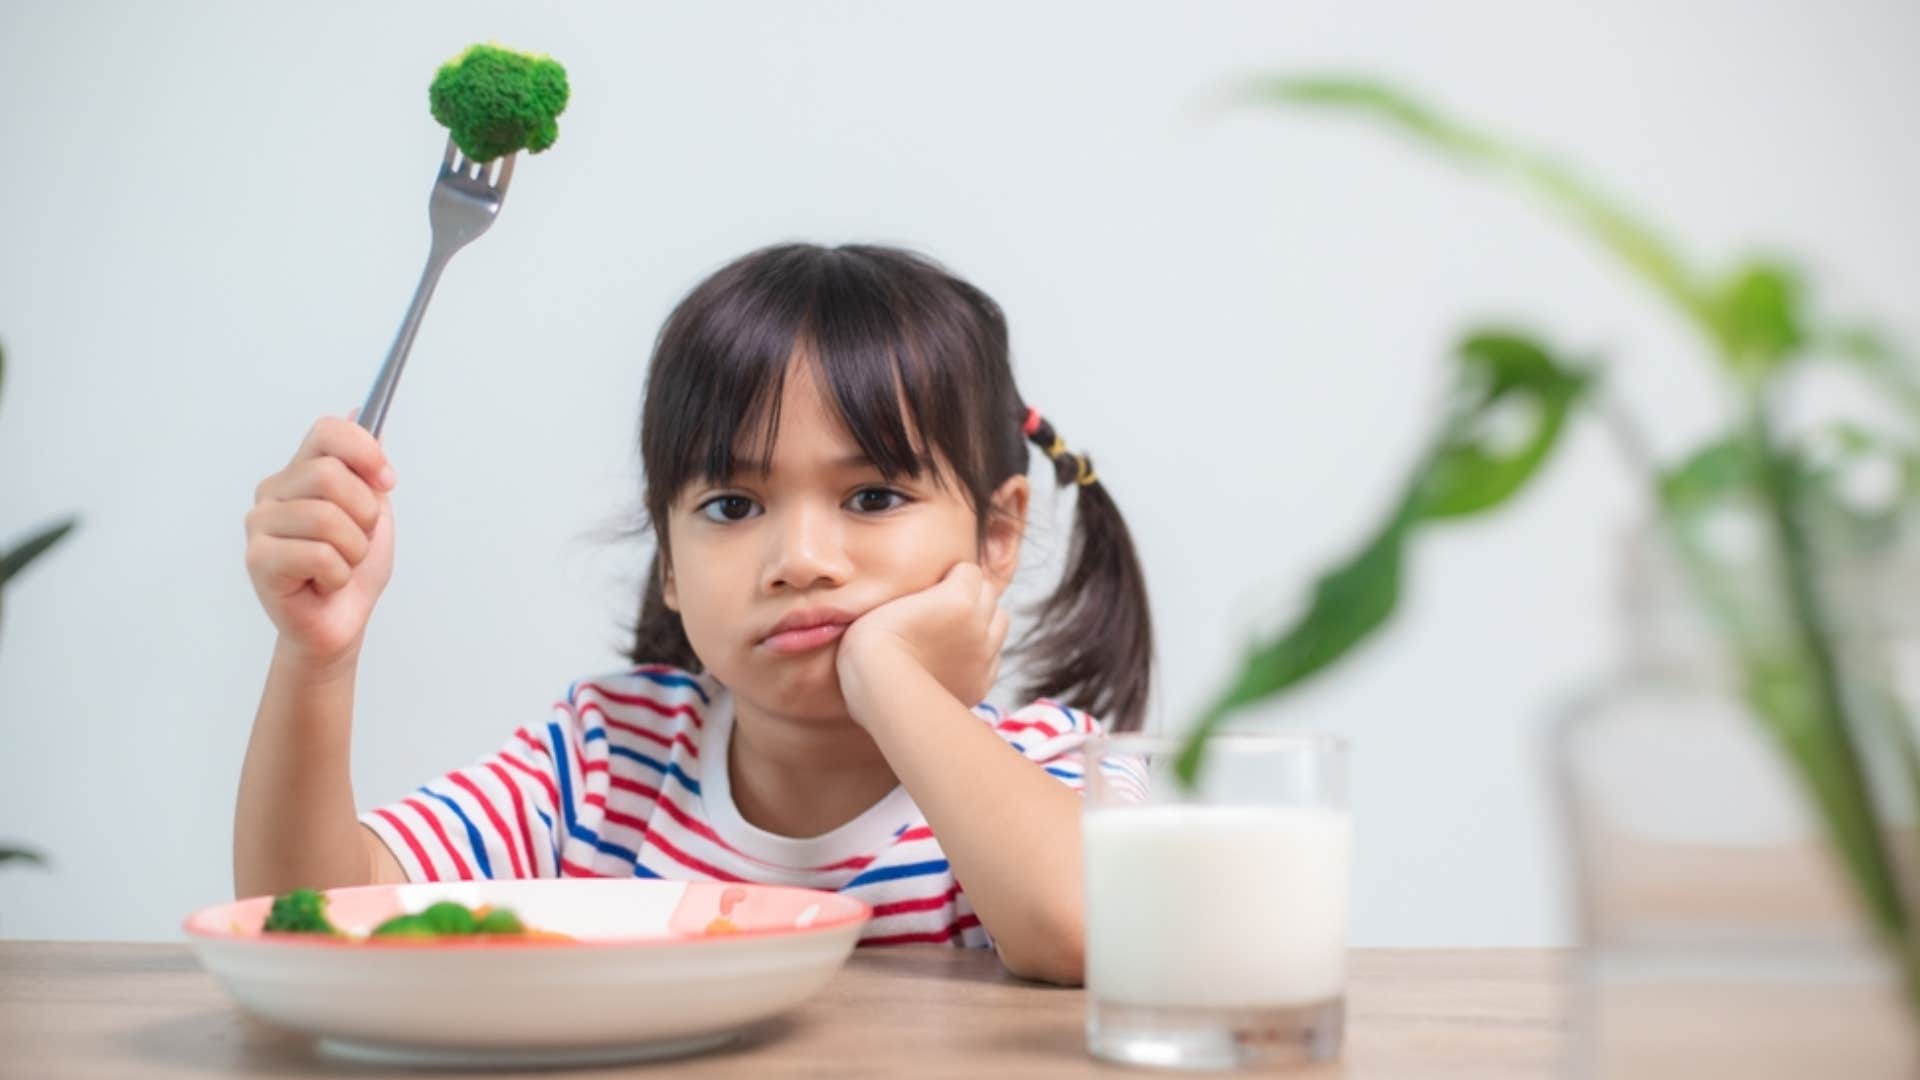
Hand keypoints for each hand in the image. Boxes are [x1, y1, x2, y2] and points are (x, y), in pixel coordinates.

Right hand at [243, 413, 396, 665]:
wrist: (340, 623)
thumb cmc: (352, 568)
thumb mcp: (373, 510)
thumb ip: (365, 464)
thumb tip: (360, 408)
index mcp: (300, 473)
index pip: (327, 431)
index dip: (365, 451)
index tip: (387, 480)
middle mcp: (273, 491)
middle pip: (330, 474)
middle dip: (364, 515)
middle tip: (357, 541)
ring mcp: (260, 524)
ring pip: (328, 518)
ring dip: (353, 550)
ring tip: (340, 565)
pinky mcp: (258, 560)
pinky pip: (319, 555)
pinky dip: (338, 575)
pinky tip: (324, 583)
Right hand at [837, 563, 1009, 723]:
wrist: (881, 690)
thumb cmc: (873, 641)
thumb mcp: (890, 600)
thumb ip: (919, 590)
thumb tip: (926, 590)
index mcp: (960, 597)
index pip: (970, 570)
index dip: (950, 576)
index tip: (932, 588)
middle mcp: (979, 624)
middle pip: (988, 593)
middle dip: (971, 594)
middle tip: (943, 607)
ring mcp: (983, 655)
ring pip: (1000, 622)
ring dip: (983, 620)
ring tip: (955, 630)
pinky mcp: (980, 682)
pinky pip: (993, 657)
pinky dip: (980, 653)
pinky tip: (955, 658)